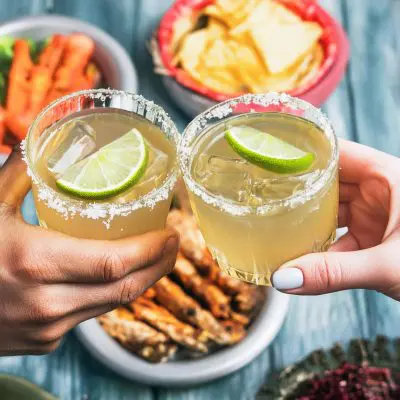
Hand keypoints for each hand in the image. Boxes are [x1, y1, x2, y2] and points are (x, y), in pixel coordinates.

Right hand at [0, 148, 178, 355]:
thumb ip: (17, 173)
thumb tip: (39, 143)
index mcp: (36, 263)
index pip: (116, 263)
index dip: (152, 250)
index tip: (171, 234)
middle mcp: (48, 303)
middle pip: (126, 289)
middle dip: (159, 267)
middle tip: (172, 245)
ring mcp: (48, 328)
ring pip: (112, 304)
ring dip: (139, 280)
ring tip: (153, 257)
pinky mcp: (45, 342)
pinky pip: (90, 314)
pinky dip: (110, 293)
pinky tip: (114, 276)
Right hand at [272, 139, 399, 300]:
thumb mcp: (390, 265)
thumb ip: (335, 272)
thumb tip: (284, 278)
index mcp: (388, 177)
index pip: (336, 151)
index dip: (302, 151)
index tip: (269, 155)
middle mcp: (379, 192)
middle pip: (328, 182)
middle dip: (298, 189)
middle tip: (262, 193)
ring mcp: (376, 217)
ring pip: (331, 212)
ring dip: (307, 221)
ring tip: (273, 223)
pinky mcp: (375, 241)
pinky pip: (339, 238)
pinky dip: (320, 248)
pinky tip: (300, 257)